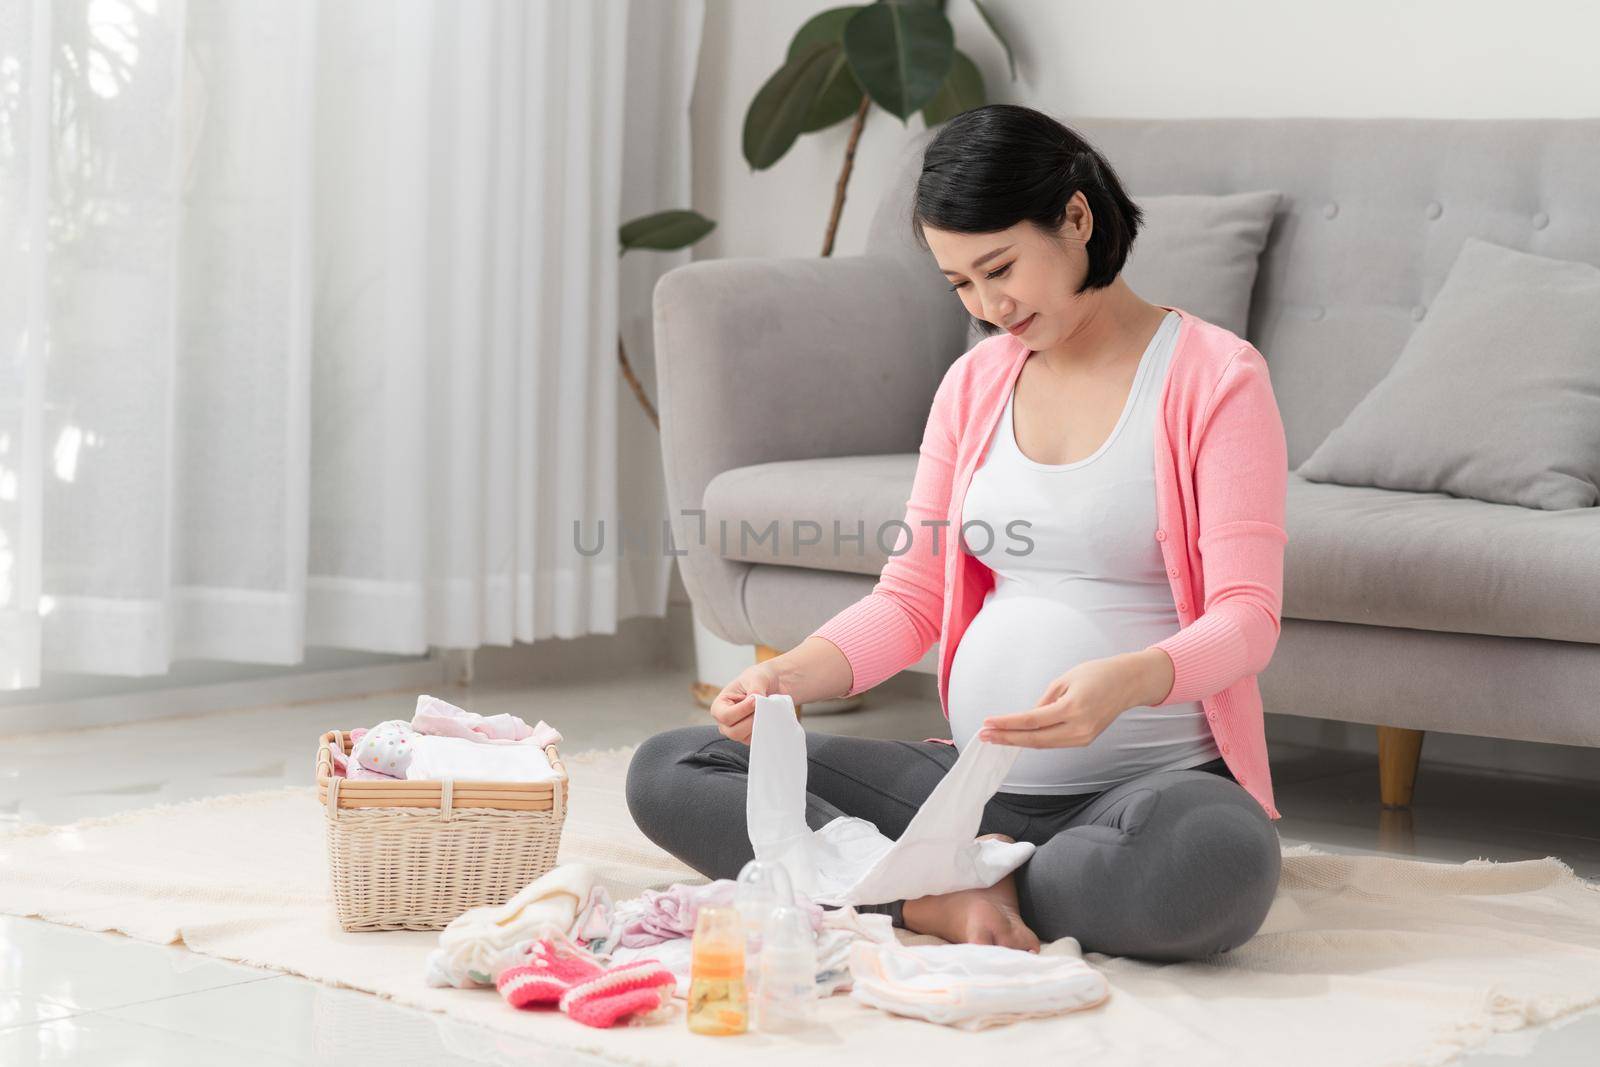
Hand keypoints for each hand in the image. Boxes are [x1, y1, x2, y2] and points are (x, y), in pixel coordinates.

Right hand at [708, 661, 783, 743]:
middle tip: (763, 705)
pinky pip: (758, 739)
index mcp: (719, 707)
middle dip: (752, 719)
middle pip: (734, 732)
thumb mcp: (756, 678)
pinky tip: (769, 716)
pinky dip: (765, 729)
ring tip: (766, 708)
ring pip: (747, 738)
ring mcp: (737, 732)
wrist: (770, 685)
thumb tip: (758, 704)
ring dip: (760, 723)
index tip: (755, 699)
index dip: (743, 710)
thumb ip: (756, 690)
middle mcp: (725, 724)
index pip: (726, 716)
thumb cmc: (757, 679)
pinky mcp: (750, 738)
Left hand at [977, 653, 1159, 748]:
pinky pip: (1054, 742)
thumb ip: (1044, 701)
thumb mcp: (1065, 680)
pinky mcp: (1085, 740)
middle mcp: (1079, 728)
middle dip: (1007, 738)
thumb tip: (1026, 718)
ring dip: (1018, 741)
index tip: (988, 723)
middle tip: (984, 735)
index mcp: (1073, 708)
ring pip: (1043, 744)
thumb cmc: (1097, 674)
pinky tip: (1018, 736)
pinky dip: (1035, 740)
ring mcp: (1083, 737)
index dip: (1008, 724)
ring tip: (996, 737)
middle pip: (1035, 739)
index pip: (1032, 721)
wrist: (1128, 683)